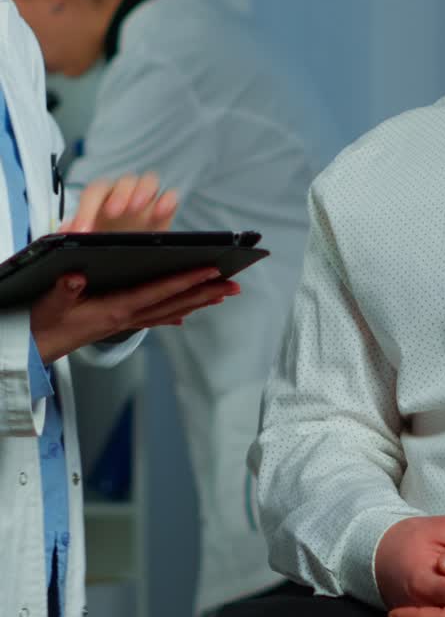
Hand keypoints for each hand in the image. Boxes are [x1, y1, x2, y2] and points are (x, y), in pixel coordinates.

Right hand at [31, 266, 239, 363]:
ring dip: (199, 301)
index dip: (185, 280)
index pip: (159, 291)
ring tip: (224, 293)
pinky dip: (176, 313)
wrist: (38, 345)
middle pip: (175, 302)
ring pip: (172, 310)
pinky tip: (188, 312)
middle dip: (206, 293)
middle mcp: (128, 317)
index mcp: (116, 309)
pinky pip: (157, 318)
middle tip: (234, 285)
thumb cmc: (46, 320)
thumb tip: (76, 277)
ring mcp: (128, 322)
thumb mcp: (51, 302)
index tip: (210, 271)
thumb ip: (65, 289)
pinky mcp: (122, 323)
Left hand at [61, 172, 176, 233]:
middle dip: (119, 194)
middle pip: (123, 182)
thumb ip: (73, 233)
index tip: (83, 230)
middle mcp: (124, 196)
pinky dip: (167, 200)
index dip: (86, 209)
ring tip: (137, 206)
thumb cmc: (105, 242)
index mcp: (101, 201)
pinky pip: (170, 196)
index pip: (93, 193)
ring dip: (142, 190)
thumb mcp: (87, 242)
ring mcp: (146, 201)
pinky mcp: (165, 211)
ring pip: (148, 181)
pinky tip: (161, 211)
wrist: (128, 258)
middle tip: (113, 211)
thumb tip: (65, 229)